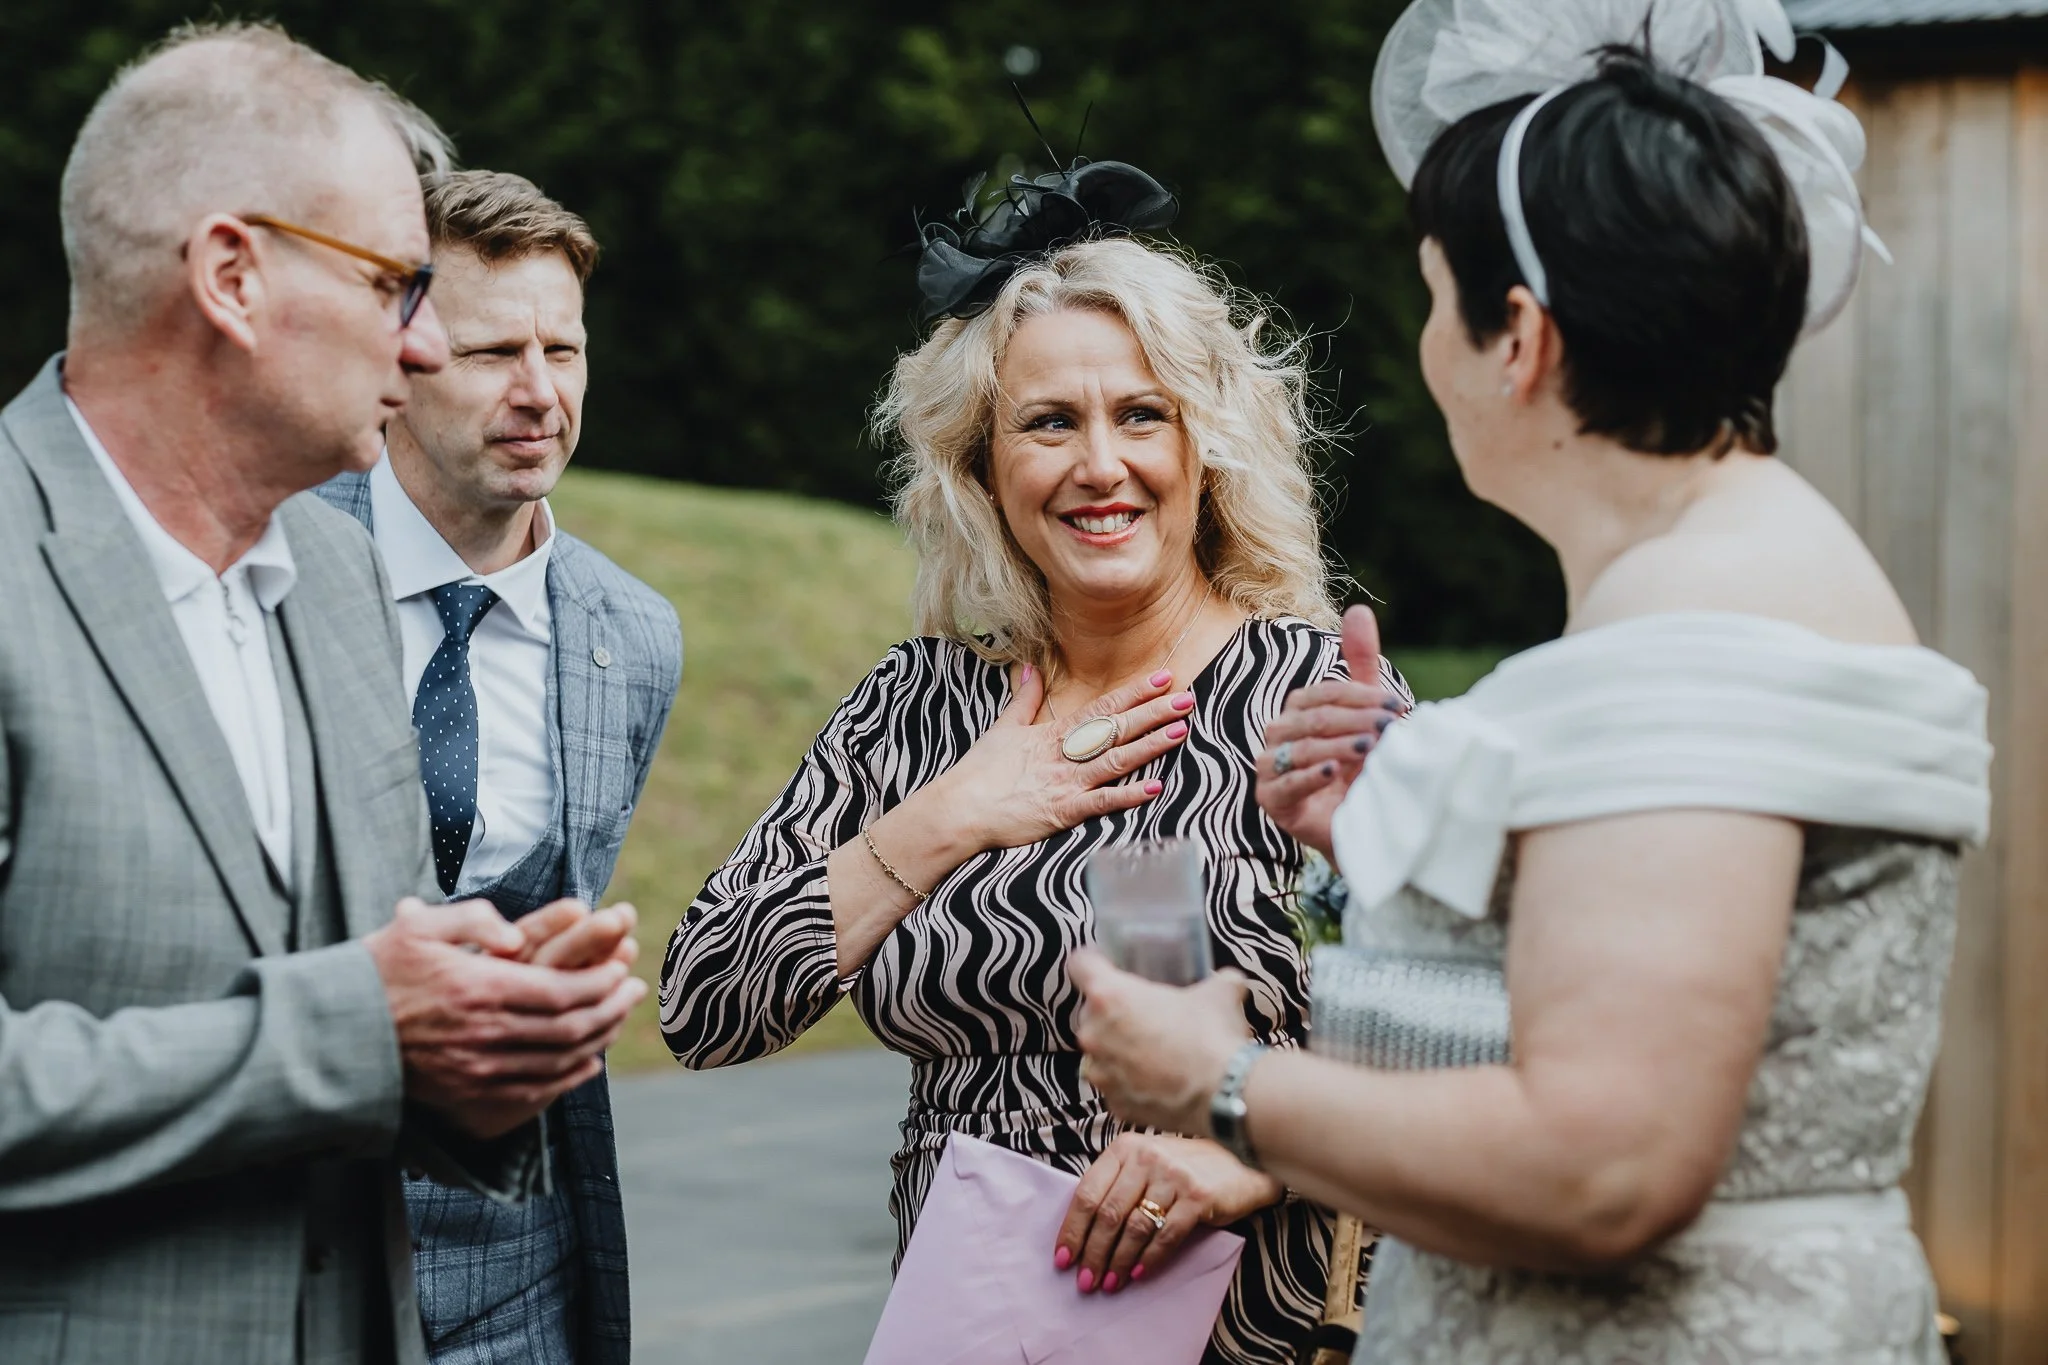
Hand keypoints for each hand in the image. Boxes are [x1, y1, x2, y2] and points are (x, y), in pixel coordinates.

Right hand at [365, 898, 647, 1138]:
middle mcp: (484, 1037)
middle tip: (635, 993)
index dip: (603, 984)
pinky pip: (534, 1095)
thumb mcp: (420, 928)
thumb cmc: (378, 973)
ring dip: (599, 1042)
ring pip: (559, 1064)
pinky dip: (570, 1079)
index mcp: (479, 990)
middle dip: (612, 1010)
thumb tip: (516, 936)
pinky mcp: (468, 1100)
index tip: (624, 972)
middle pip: (571, 1029)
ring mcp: (477, 1074)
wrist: (335, 1037)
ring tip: (618, 1021)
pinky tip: (587, 1063)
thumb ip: (474, 919)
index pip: (564, 992)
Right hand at [925, 665, 1194, 851]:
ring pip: (1116, 760)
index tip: (1164, 678)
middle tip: (1187, 698)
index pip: (1103, 707)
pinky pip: (1101, 802)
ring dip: (1150, 745)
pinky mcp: (1064, 812)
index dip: (1135, 693)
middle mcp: (1065, 754)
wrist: (959, 809)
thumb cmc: (980, 772)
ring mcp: (1066, 782)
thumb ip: (1024, 699)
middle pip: (1117, 729)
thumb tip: (1029, 667)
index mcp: (1054, 733)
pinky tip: (1154, 787)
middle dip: (1154, 713)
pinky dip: (1128, 795)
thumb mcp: (1003, 729)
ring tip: (1180, 731)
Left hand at [1054, 1132, 1282, 1293]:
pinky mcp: (1198, 1196)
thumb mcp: (1146, 1164)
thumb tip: (1083, 1234)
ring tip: (1110, 1284)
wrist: (1241, 1161)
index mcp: (1125, 1148)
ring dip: (1118, 1261)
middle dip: (1092, 1253)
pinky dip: (1149, 1259)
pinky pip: (1165, 1235)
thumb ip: (1118, 1186)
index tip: (1063, 1259)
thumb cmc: (1186, 1168)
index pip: (1087, 1193)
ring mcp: (1173, 1176)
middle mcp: (1146, 1158)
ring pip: (1134, 1227)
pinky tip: (1138, 1275)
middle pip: (1108, 1214)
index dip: (1072, 1229)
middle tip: (1085, 1281)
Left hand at [1069, 948, 1251, 1135]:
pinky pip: (1117, 1086)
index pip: (1080, 965)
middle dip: (1114, 1012)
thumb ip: (1217, 979)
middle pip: (1091, 1012)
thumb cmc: (1213, 1035)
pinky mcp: (1114, 1104)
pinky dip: (1132, 1083)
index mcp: (1109, 996)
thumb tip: (1228, 981)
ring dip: (1119, 1049)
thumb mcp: (1221, 991)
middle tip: (1145, 1014)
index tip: (1106, 965)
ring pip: (1101, 1052)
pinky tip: (1159, 1080)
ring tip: (1152, 1051)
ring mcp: (1101, 1073)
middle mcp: (1094, 1034)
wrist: (1225, 1094)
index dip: (1094, 962)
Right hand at [1257, 606, 1407, 858]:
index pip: (1325, 692)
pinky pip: (1285, 784)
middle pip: (1314, 718)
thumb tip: (1359, 609)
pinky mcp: (1272, 801)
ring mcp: (1270, 767)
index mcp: (1299, 708)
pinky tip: (1335, 772)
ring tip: (1372, 750)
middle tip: (1391, 732)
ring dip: (1340, 746)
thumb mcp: (1367, 713)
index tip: (1399, 710)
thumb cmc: (1361, 766)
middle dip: (1356, 722)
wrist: (1359, 823)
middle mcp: (1278, 733)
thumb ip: (1361, 663)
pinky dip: (1310, 776)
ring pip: (1300, 748)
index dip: (1362, 698)